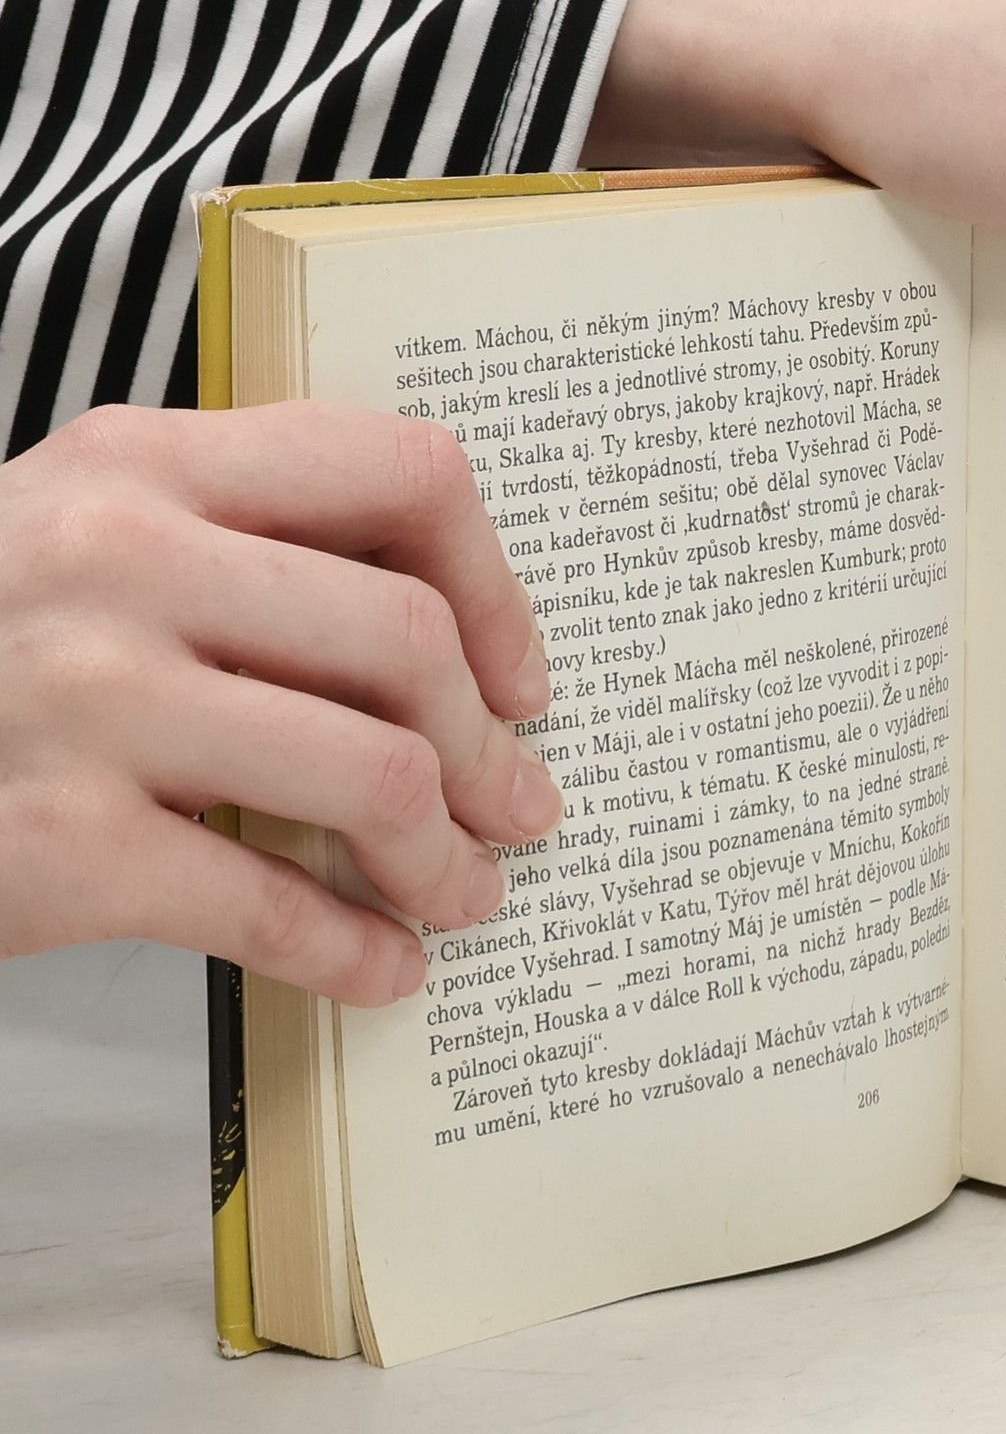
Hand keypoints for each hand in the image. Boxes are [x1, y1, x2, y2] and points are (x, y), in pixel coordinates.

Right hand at [0, 405, 562, 1004]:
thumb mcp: (89, 541)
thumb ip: (248, 551)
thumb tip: (457, 649)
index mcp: (144, 463)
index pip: (400, 472)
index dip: (497, 585)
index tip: (521, 675)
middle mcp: (117, 558)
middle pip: (407, 641)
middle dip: (492, 747)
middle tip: (521, 808)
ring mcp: (83, 700)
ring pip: (372, 774)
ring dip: (447, 858)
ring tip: (465, 896)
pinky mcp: (57, 845)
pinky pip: (269, 905)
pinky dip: (353, 953)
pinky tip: (385, 970)